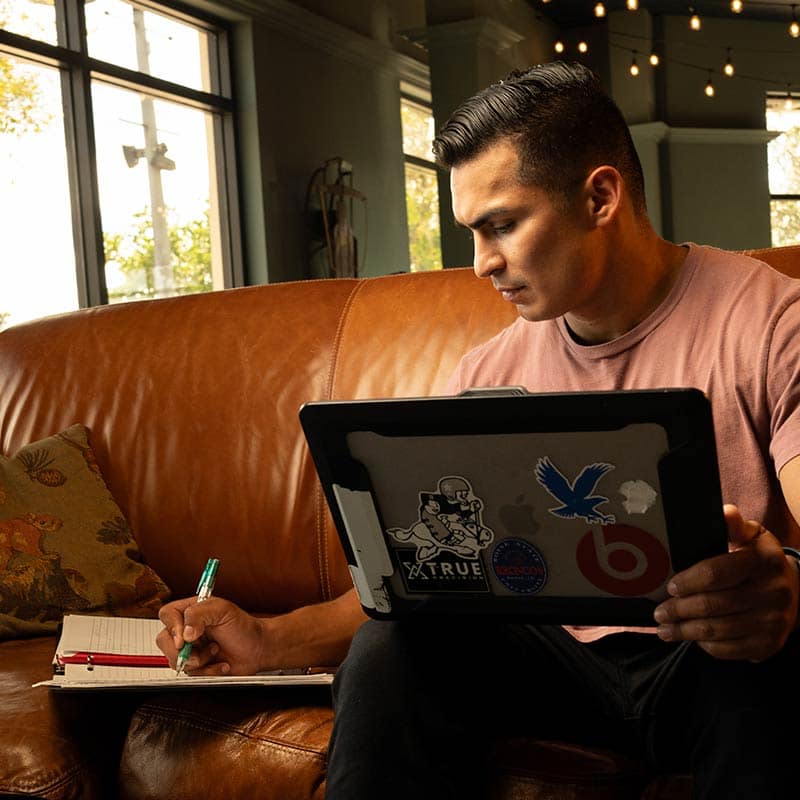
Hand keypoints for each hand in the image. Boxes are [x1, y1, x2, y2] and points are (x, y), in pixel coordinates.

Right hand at [157, 596, 268, 675]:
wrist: (257, 650)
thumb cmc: (244, 627)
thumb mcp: (223, 610)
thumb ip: (199, 614)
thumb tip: (184, 633)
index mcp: (191, 611)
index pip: (167, 615)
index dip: (172, 627)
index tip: (186, 638)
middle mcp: (187, 629)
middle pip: (164, 641)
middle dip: (184, 651)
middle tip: (203, 650)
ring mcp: (190, 649)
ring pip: (175, 660)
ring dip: (200, 660)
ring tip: (217, 651)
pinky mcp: (196, 666)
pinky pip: (190, 674)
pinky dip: (207, 671)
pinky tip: (221, 664)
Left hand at [653, 504, 799, 661]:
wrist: (795, 592)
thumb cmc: (759, 560)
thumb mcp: (752, 536)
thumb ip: (734, 525)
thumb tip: (724, 512)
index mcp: (763, 562)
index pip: (716, 573)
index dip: (689, 581)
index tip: (670, 587)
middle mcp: (772, 593)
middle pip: (713, 605)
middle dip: (679, 610)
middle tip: (659, 613)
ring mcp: (772, 622)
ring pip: (718, 631)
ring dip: (685, 631)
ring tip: (665, 629)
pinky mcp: (769, 645)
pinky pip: (730, 650)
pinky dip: (707, 646)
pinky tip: (692, 639)